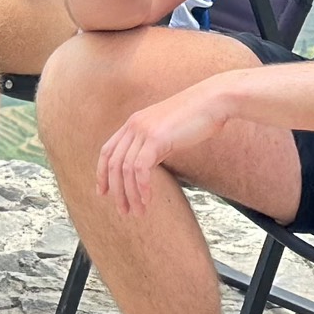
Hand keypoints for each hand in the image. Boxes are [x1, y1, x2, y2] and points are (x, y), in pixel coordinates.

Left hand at [97, 78, 231, 213]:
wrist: (212, 101)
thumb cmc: (195, 117)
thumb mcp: (167, 131)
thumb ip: (153, 145)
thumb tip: (147, 164)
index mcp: (133, 123)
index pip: (108, 151)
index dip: (102, 173)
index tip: (103, 193)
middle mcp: (133, 125)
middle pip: (114, 164)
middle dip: (116, 191)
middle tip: (123, 211)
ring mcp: (143, 130)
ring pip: (126, 169)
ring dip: (130, 194)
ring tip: (138, 212)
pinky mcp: (156, 138)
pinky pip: (141, 168)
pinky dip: (141, 187)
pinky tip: (148, 200)